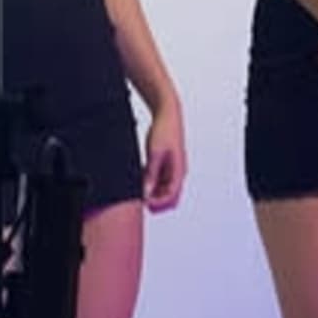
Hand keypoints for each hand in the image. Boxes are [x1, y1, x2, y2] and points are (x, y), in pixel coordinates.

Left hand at [140, 96, 187, 210]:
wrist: (167, 113)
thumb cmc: (164, 130)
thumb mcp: (154, 153)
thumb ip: (151, 174)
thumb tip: (146, 191)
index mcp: (179, 170)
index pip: (172, 195)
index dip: (158, 203)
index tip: (145, 204)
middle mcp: (178, 172)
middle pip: (170, 196)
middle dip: (157, 202)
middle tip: (140, 201)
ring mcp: (172, 168)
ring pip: (164, 189)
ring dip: (152, 192)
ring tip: (138, 189)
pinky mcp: (166, 163)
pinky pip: (159, 179)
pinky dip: (151, 183)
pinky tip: (139, 179)